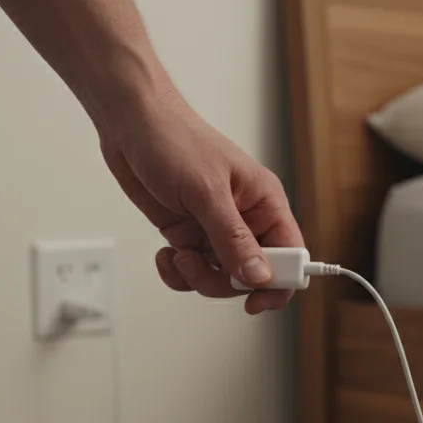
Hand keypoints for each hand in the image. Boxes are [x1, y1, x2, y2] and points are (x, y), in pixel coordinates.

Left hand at [97, 87, 303, 314]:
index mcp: (265, 203)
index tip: (254, 299)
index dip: (278, 281)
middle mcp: (245, 219)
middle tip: (198, 265)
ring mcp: (215, 229)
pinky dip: (177, 272)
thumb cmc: (175, 139)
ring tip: (178, 257)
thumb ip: (233, 238)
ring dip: (197, 278)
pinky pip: (193, 271)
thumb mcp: (207, 191)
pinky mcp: (189, 234)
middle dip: (225, 281)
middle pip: (254, 275)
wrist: (131, 124)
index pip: (290, 254)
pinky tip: (166, 254)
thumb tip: (259, 277)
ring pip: (221, 278)